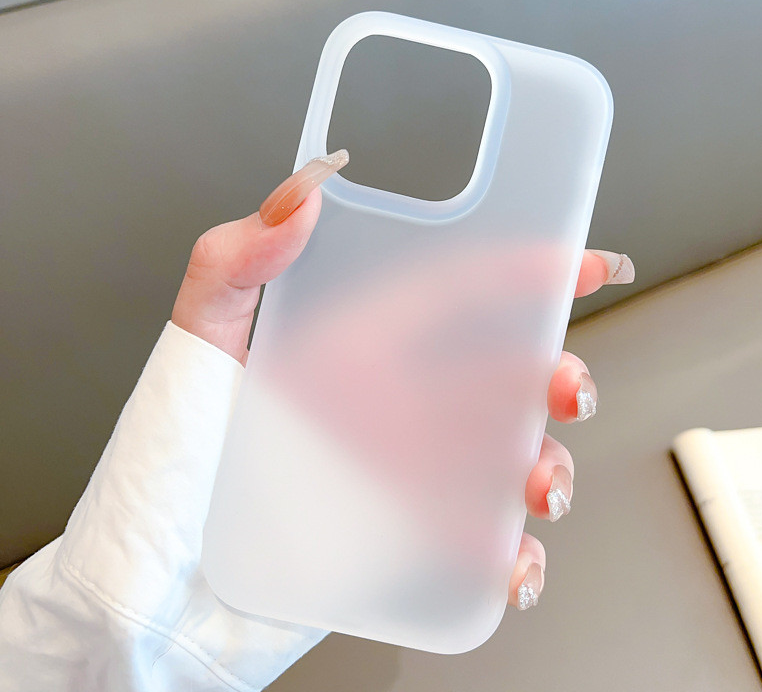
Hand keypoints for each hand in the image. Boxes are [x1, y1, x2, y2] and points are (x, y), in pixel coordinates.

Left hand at [173, 153, 634, 611]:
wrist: (153, 593)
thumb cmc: (165, 468)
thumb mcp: (196, 348)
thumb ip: (236, 262)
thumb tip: (301, 193)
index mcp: (352, 348)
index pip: (453, 292)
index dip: (524, 272)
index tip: (583, 264)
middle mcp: (385, 406)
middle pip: (501, 378)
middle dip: (557, 377)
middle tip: (569, 390)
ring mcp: (398, 474)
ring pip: (506, 460)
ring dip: (548, 470)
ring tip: (542, 490)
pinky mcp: (400, 540)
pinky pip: (478, 543)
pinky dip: (512, 555)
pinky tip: (511, 564)